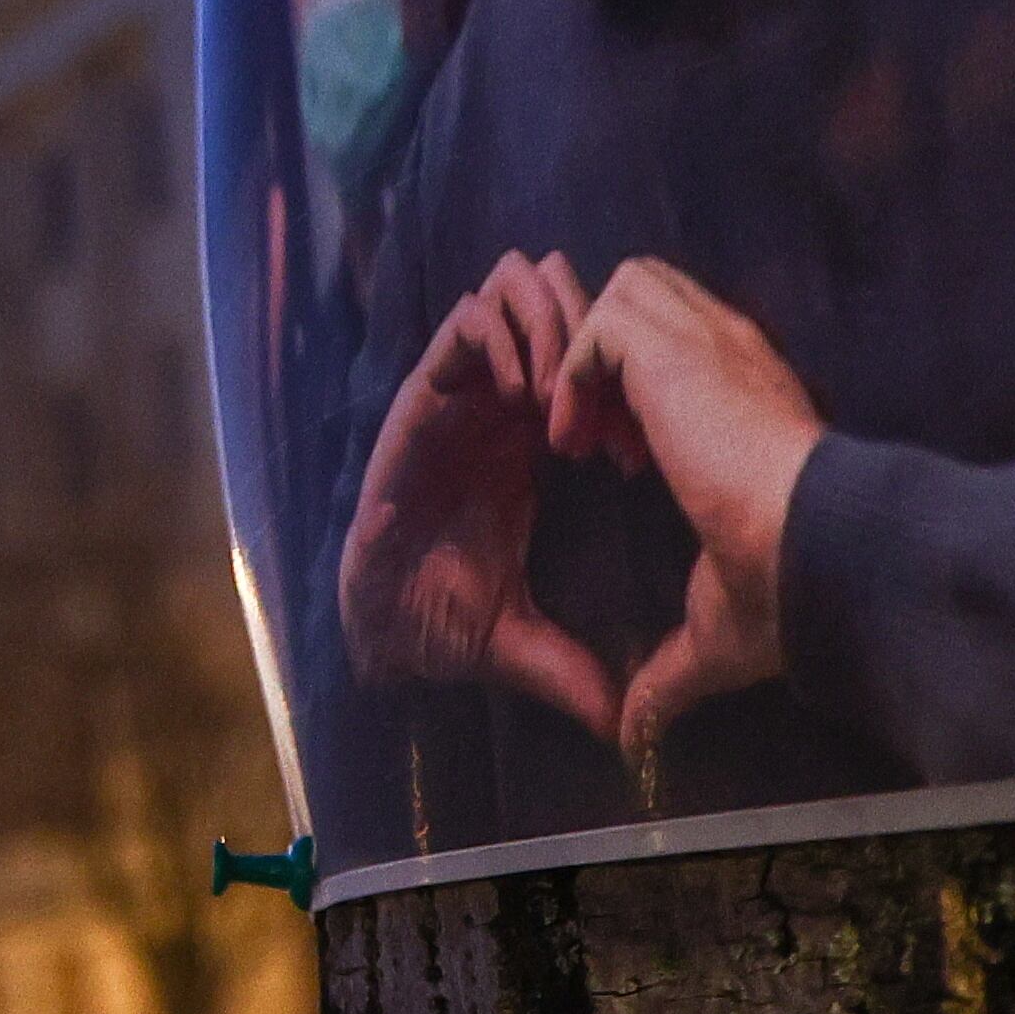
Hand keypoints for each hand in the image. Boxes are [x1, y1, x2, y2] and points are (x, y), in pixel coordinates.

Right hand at [340, 252, 617, 743]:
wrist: (380, 623)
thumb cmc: (443, 620)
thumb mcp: (525, 641)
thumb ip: (574, 669)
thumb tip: (622, 726)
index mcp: (534, 439)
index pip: (588, 357)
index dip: (621, 380)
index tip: (634, 441)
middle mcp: (502, 401)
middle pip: (559, 296)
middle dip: (591, 324)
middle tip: (603, 397)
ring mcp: (465, 389)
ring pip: (515, 287)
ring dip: (550, 322)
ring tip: (564, 388)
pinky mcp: (426, 390)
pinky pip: (468, 320)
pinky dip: (505, 338)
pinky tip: (526, 394)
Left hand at [550, 257, 822, 772]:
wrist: (819, 554)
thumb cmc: (787, 588)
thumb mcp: (716, 629)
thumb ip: (669, 669)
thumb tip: (639, 733)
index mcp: (754, 402)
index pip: (687, 343)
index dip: (637, 392)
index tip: (625, 466)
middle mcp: (739, 355)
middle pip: (652, 292)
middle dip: (603, 351)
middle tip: (592, 439)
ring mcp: (713, 341)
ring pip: (626, 288)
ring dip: (582, 352)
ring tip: (574, 436)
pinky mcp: (678, 348)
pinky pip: (598, 319)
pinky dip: (573, 368)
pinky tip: (573, 440)